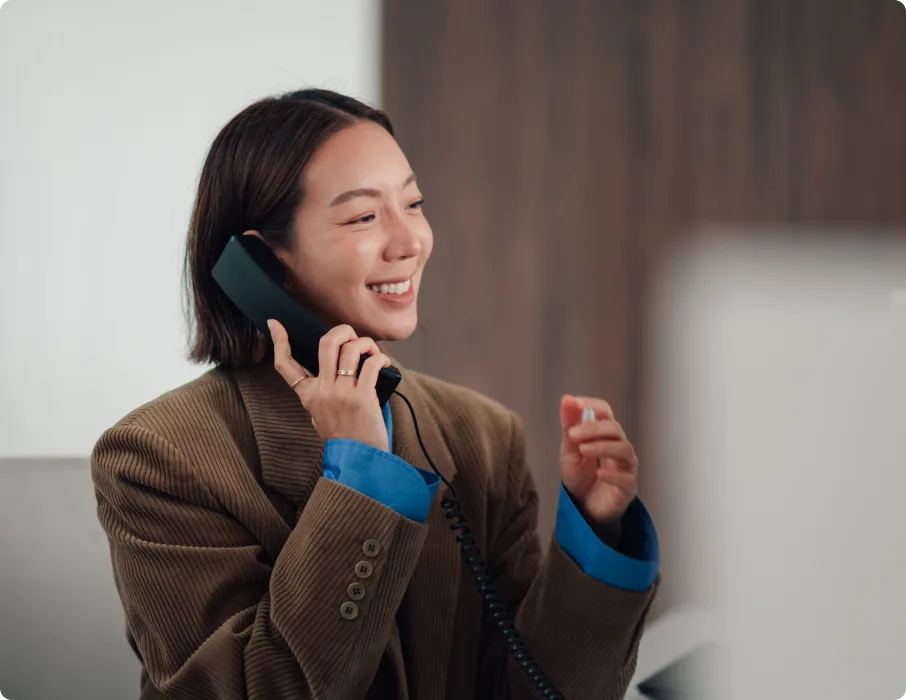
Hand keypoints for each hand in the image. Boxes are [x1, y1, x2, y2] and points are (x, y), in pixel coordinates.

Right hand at [268, 320, 391, 450]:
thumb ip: (319, 393)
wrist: (358, 459)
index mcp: (308, 395)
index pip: (285, 365)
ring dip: (365, 343)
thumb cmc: (343, 437)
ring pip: (350, 350)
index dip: (279, 341)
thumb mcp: (318, 415)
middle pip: (326, 344)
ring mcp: (342, 393)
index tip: (275, 323)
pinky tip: (383, 362)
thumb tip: (333, 368)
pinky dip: (380, 358)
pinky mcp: (363, 397)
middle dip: (342, 331)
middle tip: (351, 336)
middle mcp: (322, 391)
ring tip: (372, 351)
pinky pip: (371, 365)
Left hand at [559, 395, 638, 543]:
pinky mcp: (627, 488)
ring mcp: (625, 466)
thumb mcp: (569, 450)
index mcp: (604, 434)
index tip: (575, 404)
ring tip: (582, 450)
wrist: (584, 508)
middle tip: (573, 434)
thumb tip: (567, 399)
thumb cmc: (580, 477)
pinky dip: (613, 475)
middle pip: (614, 428)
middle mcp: (619, 446)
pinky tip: (599, 473)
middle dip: (593, 428)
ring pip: (624, 449)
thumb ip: (569, 426)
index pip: (605, 411)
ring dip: (602, 446)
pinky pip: (626, 478)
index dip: (592, 405)